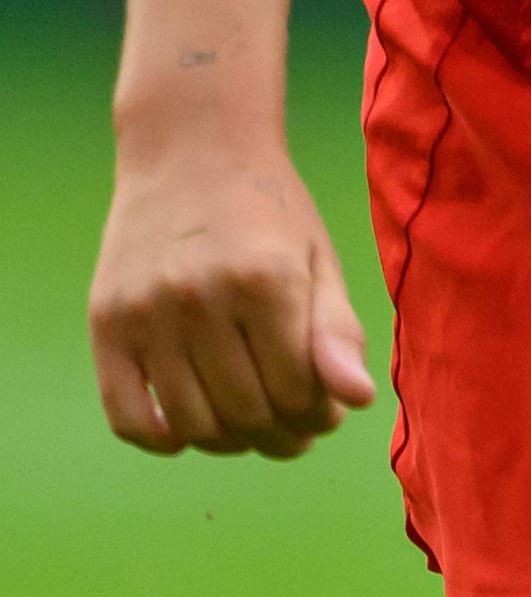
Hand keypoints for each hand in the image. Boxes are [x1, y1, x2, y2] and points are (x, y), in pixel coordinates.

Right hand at [91, 107, 373, 458]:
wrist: (191, 153)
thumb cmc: (268, 211)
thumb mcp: (317, 258)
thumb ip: (336, 330)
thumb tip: (358, 401)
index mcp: (267, 280)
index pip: (296, 391)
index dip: (317, 418)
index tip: (326, 417)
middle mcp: (201, 298)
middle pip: (246, 413)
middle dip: (280, 435)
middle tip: (294, 432)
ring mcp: (147, 314)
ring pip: (192, 424)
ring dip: (228, 442)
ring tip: (251, 428)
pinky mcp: (106, 325)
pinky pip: (126, 416)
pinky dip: (161, 439)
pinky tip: (190, 429)